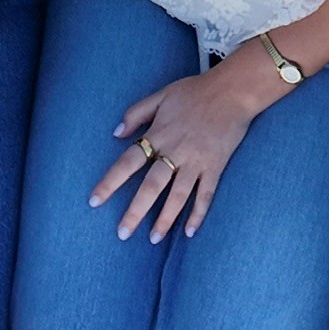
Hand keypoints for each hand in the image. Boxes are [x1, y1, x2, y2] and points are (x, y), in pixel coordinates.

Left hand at [90, 58, 270, 242]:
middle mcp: (176, 151)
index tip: (95, 200)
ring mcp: (197, 161)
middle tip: (122, 233)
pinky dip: (198, 213)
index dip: (110, 182)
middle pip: (152, 186)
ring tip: (152, 239)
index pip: (128, 162)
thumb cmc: (195, 91)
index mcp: (159, 134)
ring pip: (178, 195)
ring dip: (165, 219)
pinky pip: (206, 194)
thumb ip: (137, 113)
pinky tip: (189, 232)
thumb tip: (116, 133)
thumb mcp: (161, 95)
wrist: (233, 90)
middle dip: (136, 211)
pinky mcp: (215, 166)